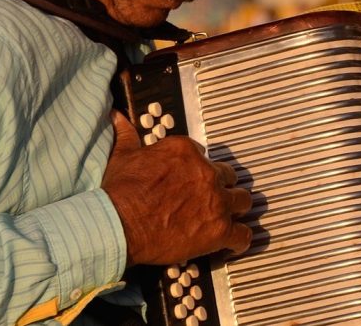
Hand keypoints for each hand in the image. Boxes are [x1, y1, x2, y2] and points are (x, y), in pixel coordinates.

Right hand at [102, 112, 251, 266]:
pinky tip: (234, 242)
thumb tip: (118, 118)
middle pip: (228, 176)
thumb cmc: (119, 192)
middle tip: (210, 198)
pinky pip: (242, 235)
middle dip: (221, 186)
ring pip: (242, 200)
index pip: (203, 155)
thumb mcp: (122, 156)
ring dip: (235, 208)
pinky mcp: (219, 229)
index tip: (192, 178)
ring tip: (228, 217)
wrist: (119, 223)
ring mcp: (216, 201)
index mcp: (186, 151)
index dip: (198, 169)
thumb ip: (127, 136)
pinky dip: (240, 239)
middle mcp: (207, 173)